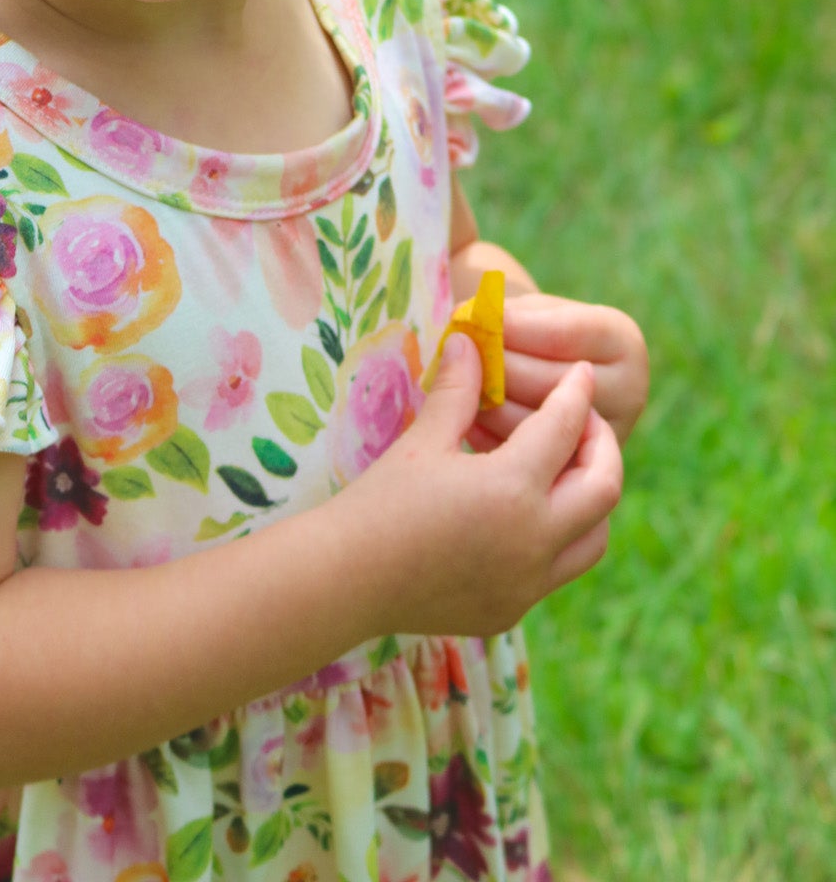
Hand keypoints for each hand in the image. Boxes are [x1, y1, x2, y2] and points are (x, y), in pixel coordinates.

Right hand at [340, 332, 622, 639]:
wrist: (345, 579)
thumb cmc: (380, 501)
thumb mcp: (422, 441)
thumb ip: (459, 391)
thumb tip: (470, 341)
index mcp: (512, 488)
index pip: (565, 428)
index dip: (575, 394)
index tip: (579, 374)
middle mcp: (534, 539)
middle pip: (604, 487)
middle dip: (600, 445)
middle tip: (581, 420)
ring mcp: (528, 582)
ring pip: (594, 537)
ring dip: (589, 498)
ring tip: (562, 468)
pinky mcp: (514, 609)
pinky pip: (559, 569)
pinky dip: (559, 535)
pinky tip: (526, 513)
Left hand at [464, 293, 648, 453]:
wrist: (540, 363)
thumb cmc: (529, 328)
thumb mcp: (526, 311)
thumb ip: (503, 320)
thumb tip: (462, 339)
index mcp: (624, 343)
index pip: (565, 334)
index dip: (516, 326)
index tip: (472, 318)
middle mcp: (628, 393)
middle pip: (549, 382)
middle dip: (497, 368)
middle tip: (456, 356)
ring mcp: (606, 438)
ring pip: (535, 427)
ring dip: (488, 403)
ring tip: (453, 383)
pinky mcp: (576, 471)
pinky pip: (524, 463)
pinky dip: (487, 436)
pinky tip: (461, 418)